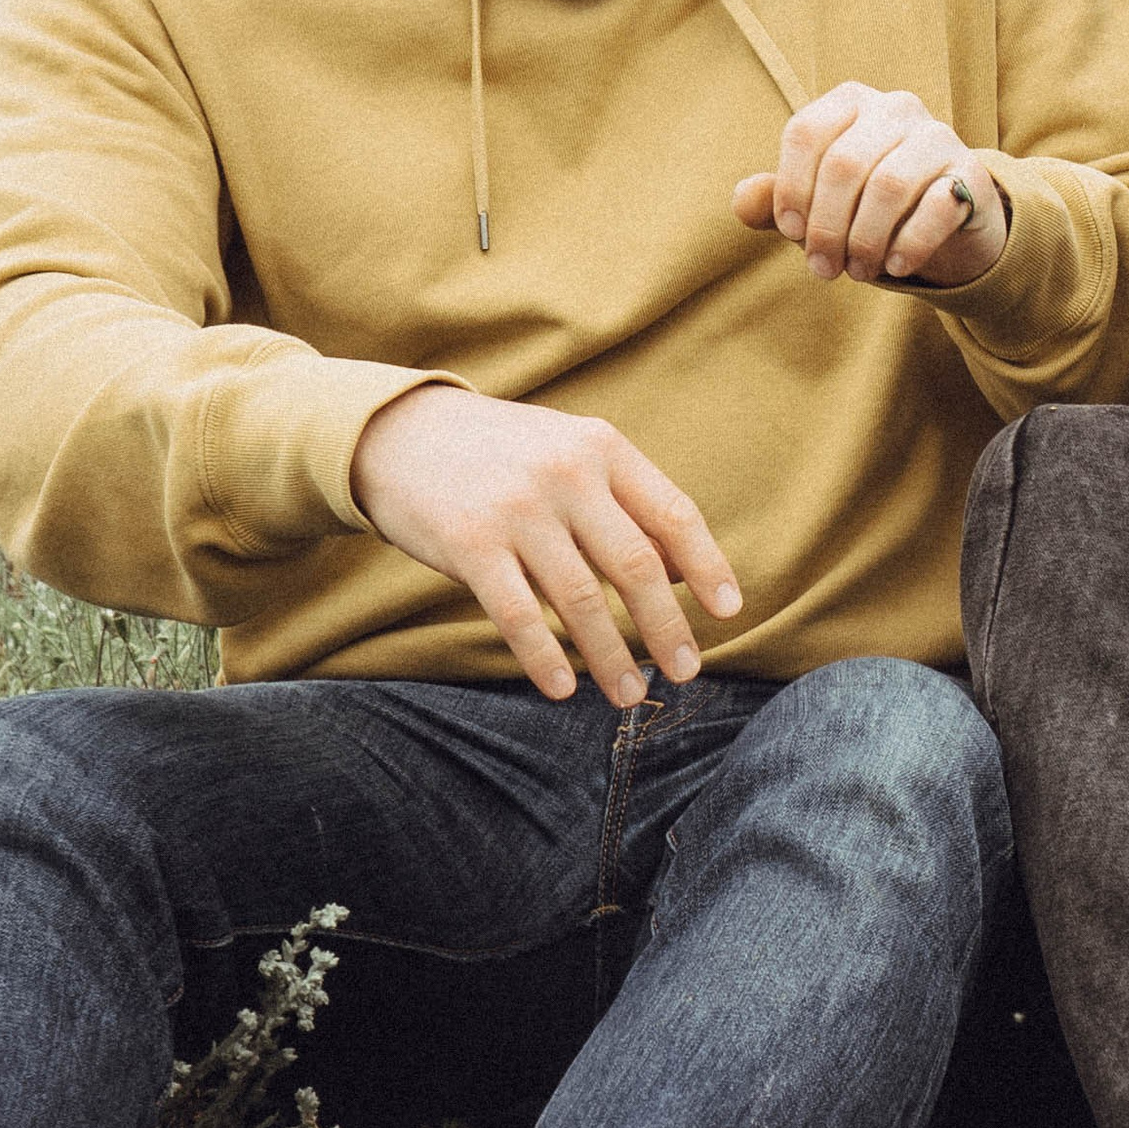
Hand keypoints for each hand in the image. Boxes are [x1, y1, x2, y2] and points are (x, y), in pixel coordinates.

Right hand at [350, 387, 742, 706]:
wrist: (400, 432)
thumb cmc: (503, 455)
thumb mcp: (571, 454)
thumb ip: (626, 504)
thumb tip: (687, 574)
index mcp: (602, 447)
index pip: (674, 513)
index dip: (708, 566)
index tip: (729, 612)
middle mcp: (566, 474)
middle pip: (636, 565)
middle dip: (666, 627)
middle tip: (685, 671)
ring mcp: (517, 509)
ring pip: (582, 599)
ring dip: (611, 656)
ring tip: (629, 695)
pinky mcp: (470, 543)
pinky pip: (519, 614)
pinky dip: (544, 657)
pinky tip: (562, 688)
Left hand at [733, 83, 1010, 288]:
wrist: (946, 221)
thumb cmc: (866, 205)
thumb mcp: (817, 202)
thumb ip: (776, 200)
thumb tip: (742, 202)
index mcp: (850, 101)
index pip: (806, 132)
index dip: (791, 188)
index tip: (791, 233)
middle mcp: (895, 107)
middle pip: (844, 164)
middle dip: (827, 227)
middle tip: (824, 270)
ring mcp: (937, 136)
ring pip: (888, 185)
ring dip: (865, 240)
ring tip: (858, 272)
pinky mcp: (971, 173)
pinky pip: (935, 207)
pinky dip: (909, 244)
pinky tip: (895, 266)